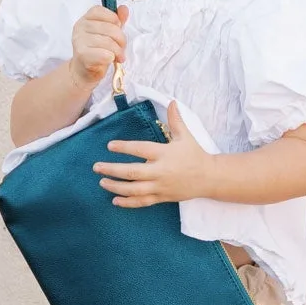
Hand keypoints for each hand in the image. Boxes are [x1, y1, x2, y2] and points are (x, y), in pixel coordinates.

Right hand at [69, 2, 129, 88]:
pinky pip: (105, 54)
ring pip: (109, 42)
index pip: (101, 11)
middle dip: (121, 40)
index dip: (114, 20)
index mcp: (85, 19)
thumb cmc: (98, 50)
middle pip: (110, 28)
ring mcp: (79, 40)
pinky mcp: (82, 55)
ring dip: (118, 51)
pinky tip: (110, 60)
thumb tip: (124, 8)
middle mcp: (80, 27)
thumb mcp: (108, 33)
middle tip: (121, 48)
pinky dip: (112, 58)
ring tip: (118, 56)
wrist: (84, 70)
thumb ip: (117, 20)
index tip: (117, 29)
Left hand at [94, 101, 213, 205]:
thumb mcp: (186, 136)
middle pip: (132, 172)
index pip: (140, 149)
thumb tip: (172, 101)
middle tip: (96, 167)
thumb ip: (175, 120)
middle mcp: (161, 171)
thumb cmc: (195, 154)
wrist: (210, 178)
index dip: (124, 147)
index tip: (110, 146)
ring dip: (116, 187)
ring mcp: (161, 186)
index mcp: (164, 153)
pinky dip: (128, 203)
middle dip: (112, 170)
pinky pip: (143, 202)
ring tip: (102, 182)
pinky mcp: (163, 197)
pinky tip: (115, 201)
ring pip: (134, 189)